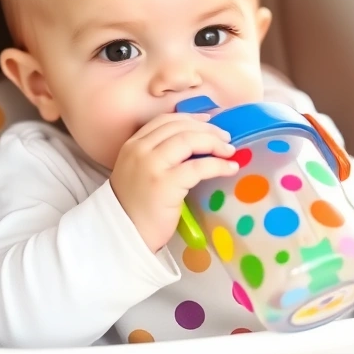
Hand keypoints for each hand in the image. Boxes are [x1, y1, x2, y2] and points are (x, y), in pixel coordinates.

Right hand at [111, 112, 238, 252]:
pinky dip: (218, 165)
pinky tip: (230, 168)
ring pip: (188, 140)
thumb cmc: (136, 207)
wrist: (123, 235)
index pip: (165, 120)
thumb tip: (195, 144)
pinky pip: (198, 166)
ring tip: (229, 151)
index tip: (208, 122)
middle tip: (225, 139)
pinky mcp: (165, 184)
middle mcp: (140, 150)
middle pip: (180, 127)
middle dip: (207, 130)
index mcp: (132, 145)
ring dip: (214, 143)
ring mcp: (151, 165)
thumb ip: (157, 156)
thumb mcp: (139, 172)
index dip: (191, 118)